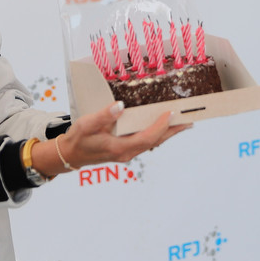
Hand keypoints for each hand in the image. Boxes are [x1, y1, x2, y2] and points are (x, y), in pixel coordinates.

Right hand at [32, 102, 189, 176]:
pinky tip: (163, 126)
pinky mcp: (126, 149)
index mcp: (119, 148)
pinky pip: (146, 141)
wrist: (70, 155)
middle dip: (172, 131)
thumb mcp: (87, 124)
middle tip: (189, 120)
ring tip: (183, 122)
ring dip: (167, 133)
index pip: (146, 138)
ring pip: (152, 142)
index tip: (170, 114)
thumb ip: (104, 116)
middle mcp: (127, 153)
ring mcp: (127, 152)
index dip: (160, 126)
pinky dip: (157, 133)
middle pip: (155, 141)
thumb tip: (120, 106)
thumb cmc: (78, 139)